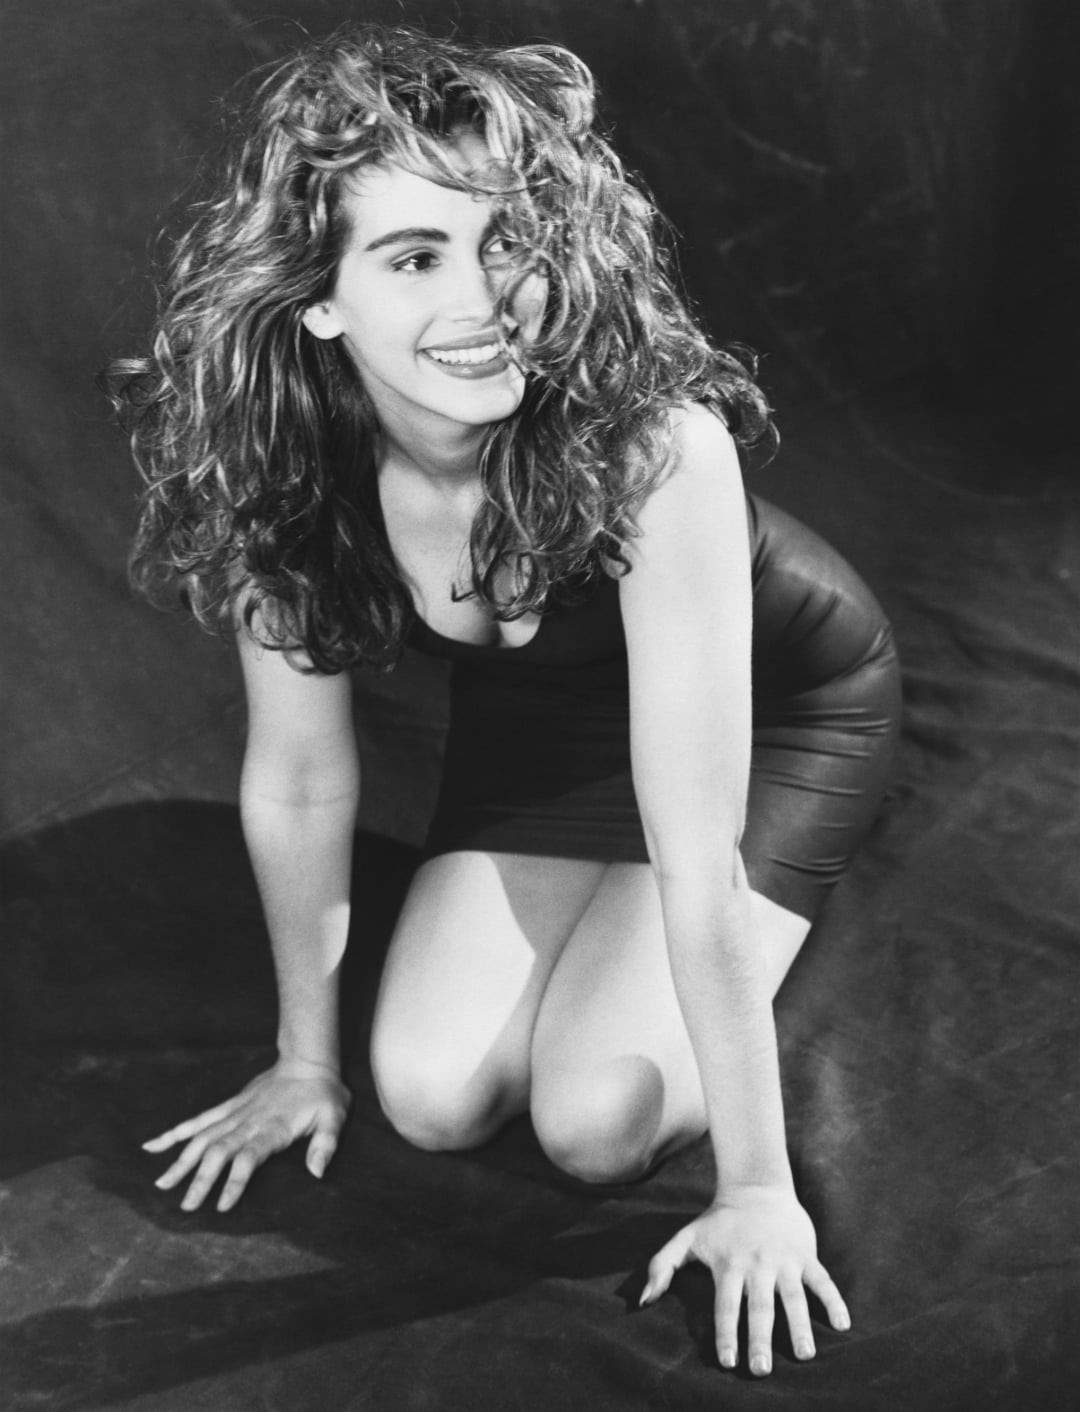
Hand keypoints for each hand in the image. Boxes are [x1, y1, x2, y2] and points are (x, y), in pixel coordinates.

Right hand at [142, 1059, 350, 1211]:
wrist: (307, 1060)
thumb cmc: (323, 1093)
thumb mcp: (334, 1117)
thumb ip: (326, 1144)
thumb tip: (316, 1173)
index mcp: (273, 1128)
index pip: (249, 1157)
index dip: (234, 1181)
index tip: (221, 1206)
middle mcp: (248, 1121)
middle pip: (219, 1151)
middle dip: (201, 1179)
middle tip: (186, 1207)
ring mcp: (234, 1113)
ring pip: (202, 1138)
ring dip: (181, 1161)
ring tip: (161, 1185)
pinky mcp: (228, 1106)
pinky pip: (197, 1120)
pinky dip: (174, 1133)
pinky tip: (152, 1146)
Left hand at [640, 1186, 849, 1375]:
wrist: (756, 1187)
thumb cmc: (719, 1221)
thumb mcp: (686, 1238)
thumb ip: (662, 1266)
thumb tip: (641, 1301)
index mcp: (728, 1264)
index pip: (726, 1304)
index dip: (726, 1332)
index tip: (727, 1361)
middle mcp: (757, 1264)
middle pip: (759, 1306)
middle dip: (760, 1338)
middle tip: (762, 1369)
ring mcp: (784, 1259)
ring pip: (793, 1296)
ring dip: (800, 1325)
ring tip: (805, 1355)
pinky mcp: (805, 1254)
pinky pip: (822, 1279)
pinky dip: (834, 1300)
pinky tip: (844, 1324)